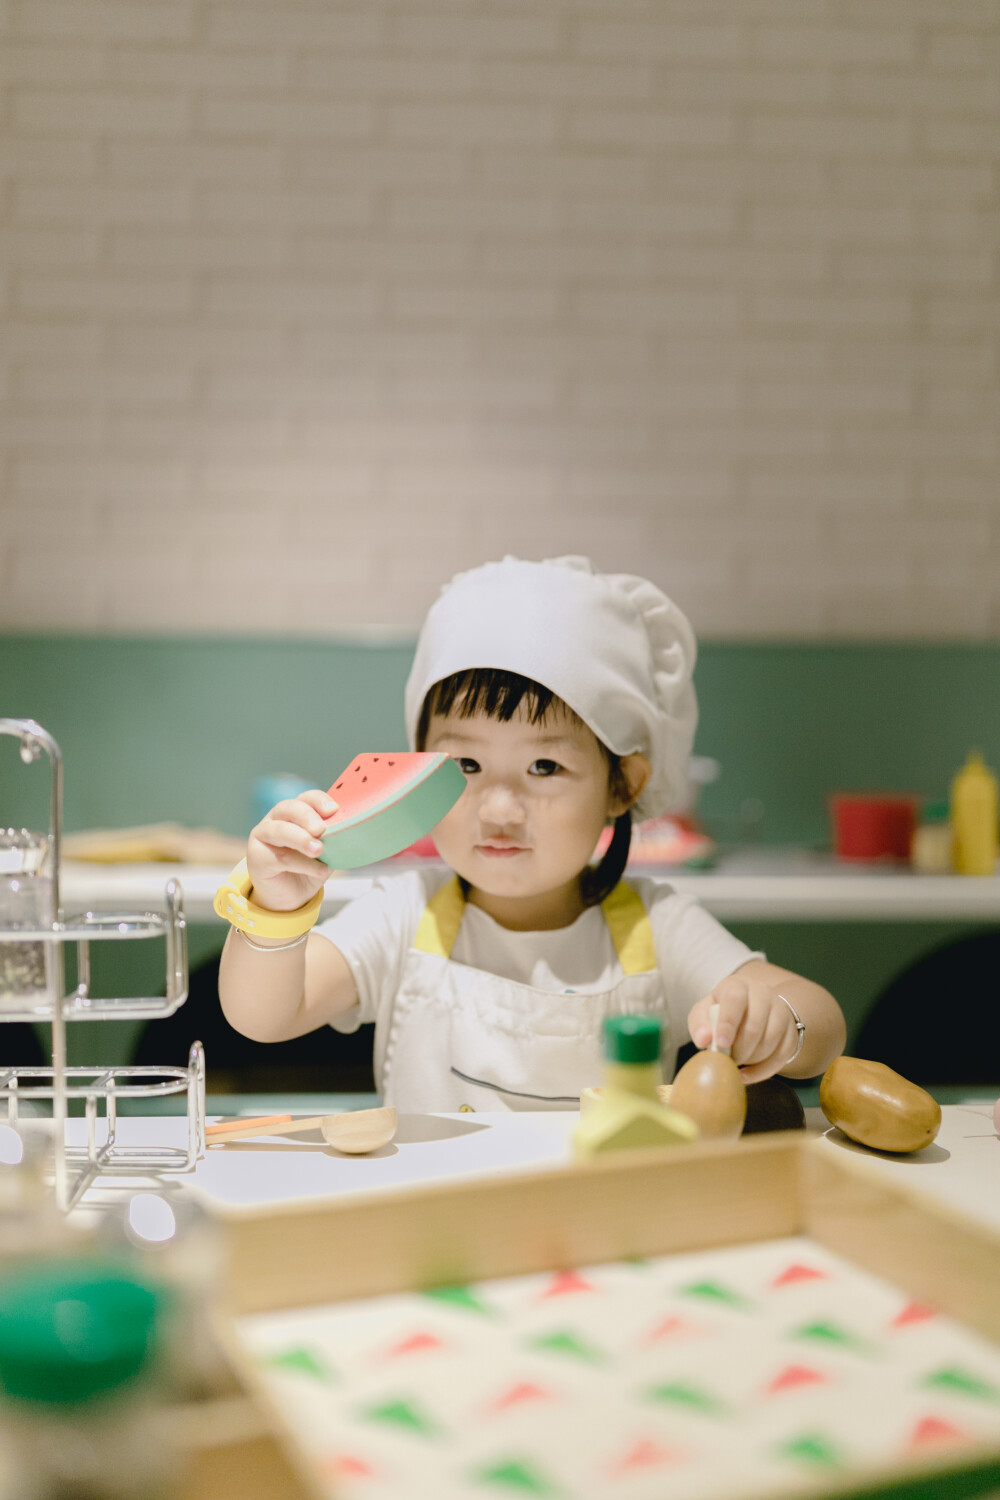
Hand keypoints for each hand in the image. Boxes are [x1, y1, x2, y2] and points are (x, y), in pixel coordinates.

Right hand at [246, 790, 338, 913]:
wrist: (290, 897)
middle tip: (321, 829)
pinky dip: (301, 864)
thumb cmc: (308, 868)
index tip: (334, 810)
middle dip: (306, 816)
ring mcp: (263, 835)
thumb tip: (352, 831)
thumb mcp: (326, 852)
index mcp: (296, 813)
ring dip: (300, 839)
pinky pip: (279, 857)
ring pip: (279, 830)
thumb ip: (334, 840)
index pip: (306, 798)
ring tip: (318, 850)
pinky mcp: (256, 856)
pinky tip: (318, 870)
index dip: (319, 800)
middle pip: (288, 807)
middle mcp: (276, 819)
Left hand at [687, 973, 797, 1083]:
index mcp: (738, 985)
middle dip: (739, 1050)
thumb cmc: (722, 1012)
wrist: (751, 1010)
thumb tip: (704, 1039)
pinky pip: (782, 1056)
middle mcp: (763, 994)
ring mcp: (781, 1011)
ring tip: (737, 1061)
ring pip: (771, 1041)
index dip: (728, 1022)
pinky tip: (746, 1074)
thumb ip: (700, 1024)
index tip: (721, 1043)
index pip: (735, 998)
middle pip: (755, 1026)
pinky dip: (762, 1071)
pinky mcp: (792, 1031)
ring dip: (751, 1059)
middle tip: (728, 1059)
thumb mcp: (704, 1012)